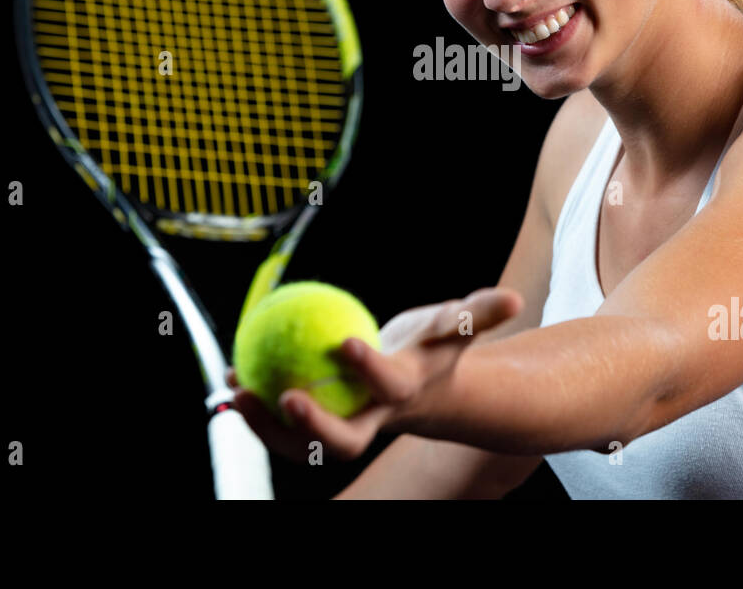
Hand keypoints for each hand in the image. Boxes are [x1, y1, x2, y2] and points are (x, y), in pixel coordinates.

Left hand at [226, 286, 523, 461]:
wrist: (421, 391)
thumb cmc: (434, 350)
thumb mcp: (456, 327)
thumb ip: (480, 314)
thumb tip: (514, 299)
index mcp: (406, 391)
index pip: (389, 386)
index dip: (370, 369)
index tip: (345, 343)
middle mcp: (375, 420)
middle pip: (345, 441)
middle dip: (313, 429)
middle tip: (281, 396)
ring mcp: (345, 430)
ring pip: (303, 443)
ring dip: (265, 424)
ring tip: (234, 388)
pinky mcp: (320, 429)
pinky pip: (283, 427)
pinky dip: (255, 408)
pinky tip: (229, 378)